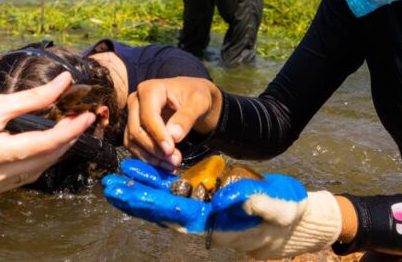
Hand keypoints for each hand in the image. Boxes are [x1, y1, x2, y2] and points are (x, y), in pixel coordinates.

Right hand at [0, 72, 94, 197]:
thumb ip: (33, 98)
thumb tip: (64, 84)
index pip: (40, 146)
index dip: (68, 132)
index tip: (86, 117)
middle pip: (39, 162)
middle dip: (64, 142)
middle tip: (80, 121)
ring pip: (32, 173)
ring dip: (51, 154)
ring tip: (66, 131)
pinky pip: (18, 178)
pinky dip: (33, 162)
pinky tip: (41, 146)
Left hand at [103, 160, 342, 259]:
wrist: (292, 222)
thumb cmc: (285, 214)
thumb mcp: (275, 206)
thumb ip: (253, 202)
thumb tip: (226, 198)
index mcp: (213, 222)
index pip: (173, 213)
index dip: (148, 203)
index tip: (127, 191)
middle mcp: (201, 219)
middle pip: (160, 210)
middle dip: (134, 198)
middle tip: (109, 185)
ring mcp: (201, 211)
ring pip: (163, 202)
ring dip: (139, 192)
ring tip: (116, 180)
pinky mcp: (204, 203)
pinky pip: (174, 196)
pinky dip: (156, 187)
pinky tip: (141, 177)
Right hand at [125, 77, 221, 169]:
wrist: (192, 97)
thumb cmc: (195, 95)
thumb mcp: (198, 102)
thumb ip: (186, 117)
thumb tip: (174, 136)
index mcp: (149, 89)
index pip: (148, 116)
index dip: (158, 135)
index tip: (171, 150)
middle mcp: (135, 101)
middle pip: (136, 130)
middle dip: (154, 149)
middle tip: (175, 160)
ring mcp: (132, 115)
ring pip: (133, 141)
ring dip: (150, 157)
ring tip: (172, 165)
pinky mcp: (134, 128)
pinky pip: (134, 147)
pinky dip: (148, 158)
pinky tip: (164, 165)